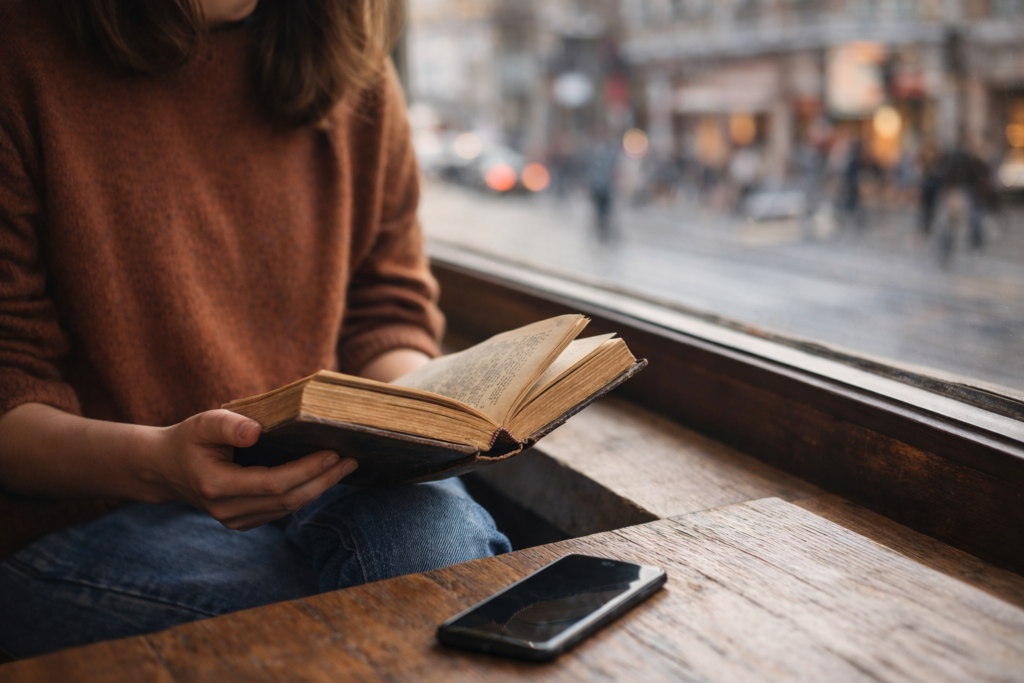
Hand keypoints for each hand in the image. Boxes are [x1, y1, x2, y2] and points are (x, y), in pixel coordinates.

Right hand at [151, 409, 356, 530]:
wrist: (166, 469)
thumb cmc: (188, 440)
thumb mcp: (202, 423)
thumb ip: (227, 425)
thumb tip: (257, 431)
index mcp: (218, 487)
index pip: (273, 484)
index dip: (305, 470)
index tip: (331, 453)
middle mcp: (228, 510)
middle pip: (287, 500)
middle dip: (322, 480)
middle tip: (350, 460)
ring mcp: (236, 520)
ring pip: (287, 508)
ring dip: (319, 488)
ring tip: (344, 466)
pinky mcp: (244, 521)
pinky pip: (281, 510)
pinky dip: (305, 493)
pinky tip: (323, 476)